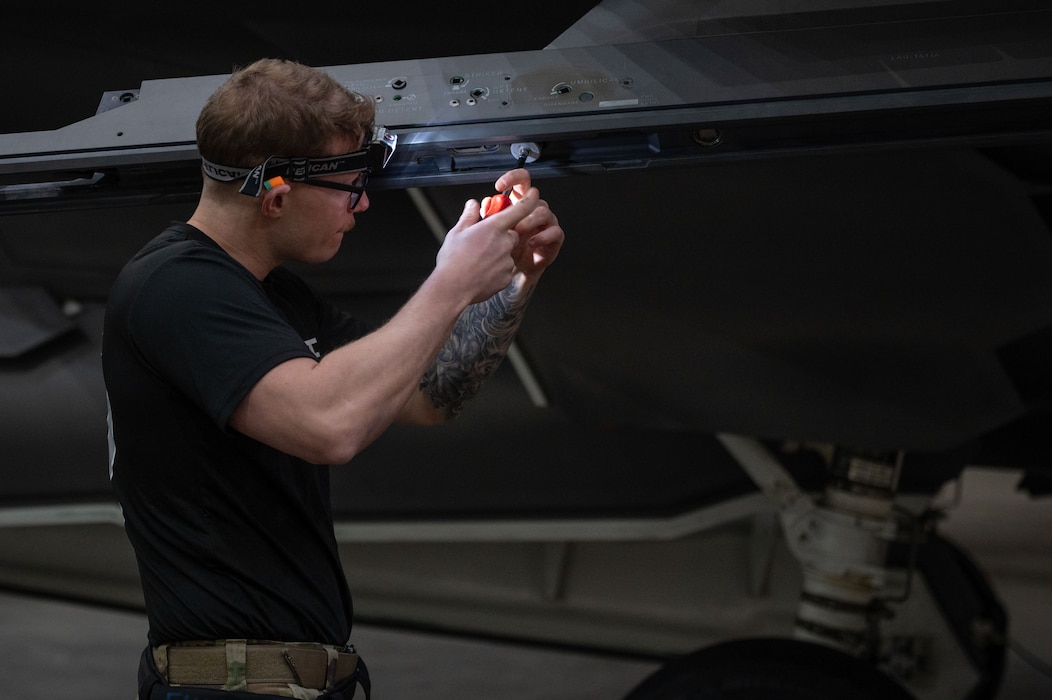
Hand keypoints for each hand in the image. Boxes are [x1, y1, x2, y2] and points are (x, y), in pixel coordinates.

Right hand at [437, 187, 540, 303]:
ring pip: (508, 252)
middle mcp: (505, 242)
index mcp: (493, 228)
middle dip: (502, 236)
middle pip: (513, 234)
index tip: (534, 194)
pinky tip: (482, 272)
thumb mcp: (456, 232)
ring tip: (479, 260)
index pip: (520, 209)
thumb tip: (473, 204)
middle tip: (484, 242)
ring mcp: (507, 261)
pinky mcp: (507, 276)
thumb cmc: (452, 260)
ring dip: (499, 253)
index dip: (529, 200)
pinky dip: (497, 269)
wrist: (452, 289)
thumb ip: (469, 216)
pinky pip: (505, 269)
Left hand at [491, 168, 564, 281]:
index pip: (519, 181)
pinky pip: (555, 231)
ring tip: (517, 232)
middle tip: (511, 216)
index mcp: (518, 203)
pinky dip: (543, 237)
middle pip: (534, 193)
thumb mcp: (488, 233)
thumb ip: (483, 217)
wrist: (512, 272)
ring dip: (530, 221)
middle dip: (523, 202)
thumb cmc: (502, 251)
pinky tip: (531, 243)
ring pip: (543, 211)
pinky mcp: (554, 238)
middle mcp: (533, 210)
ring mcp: (545, 222)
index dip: (512, 178)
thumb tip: (478, 204)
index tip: (499, 186)